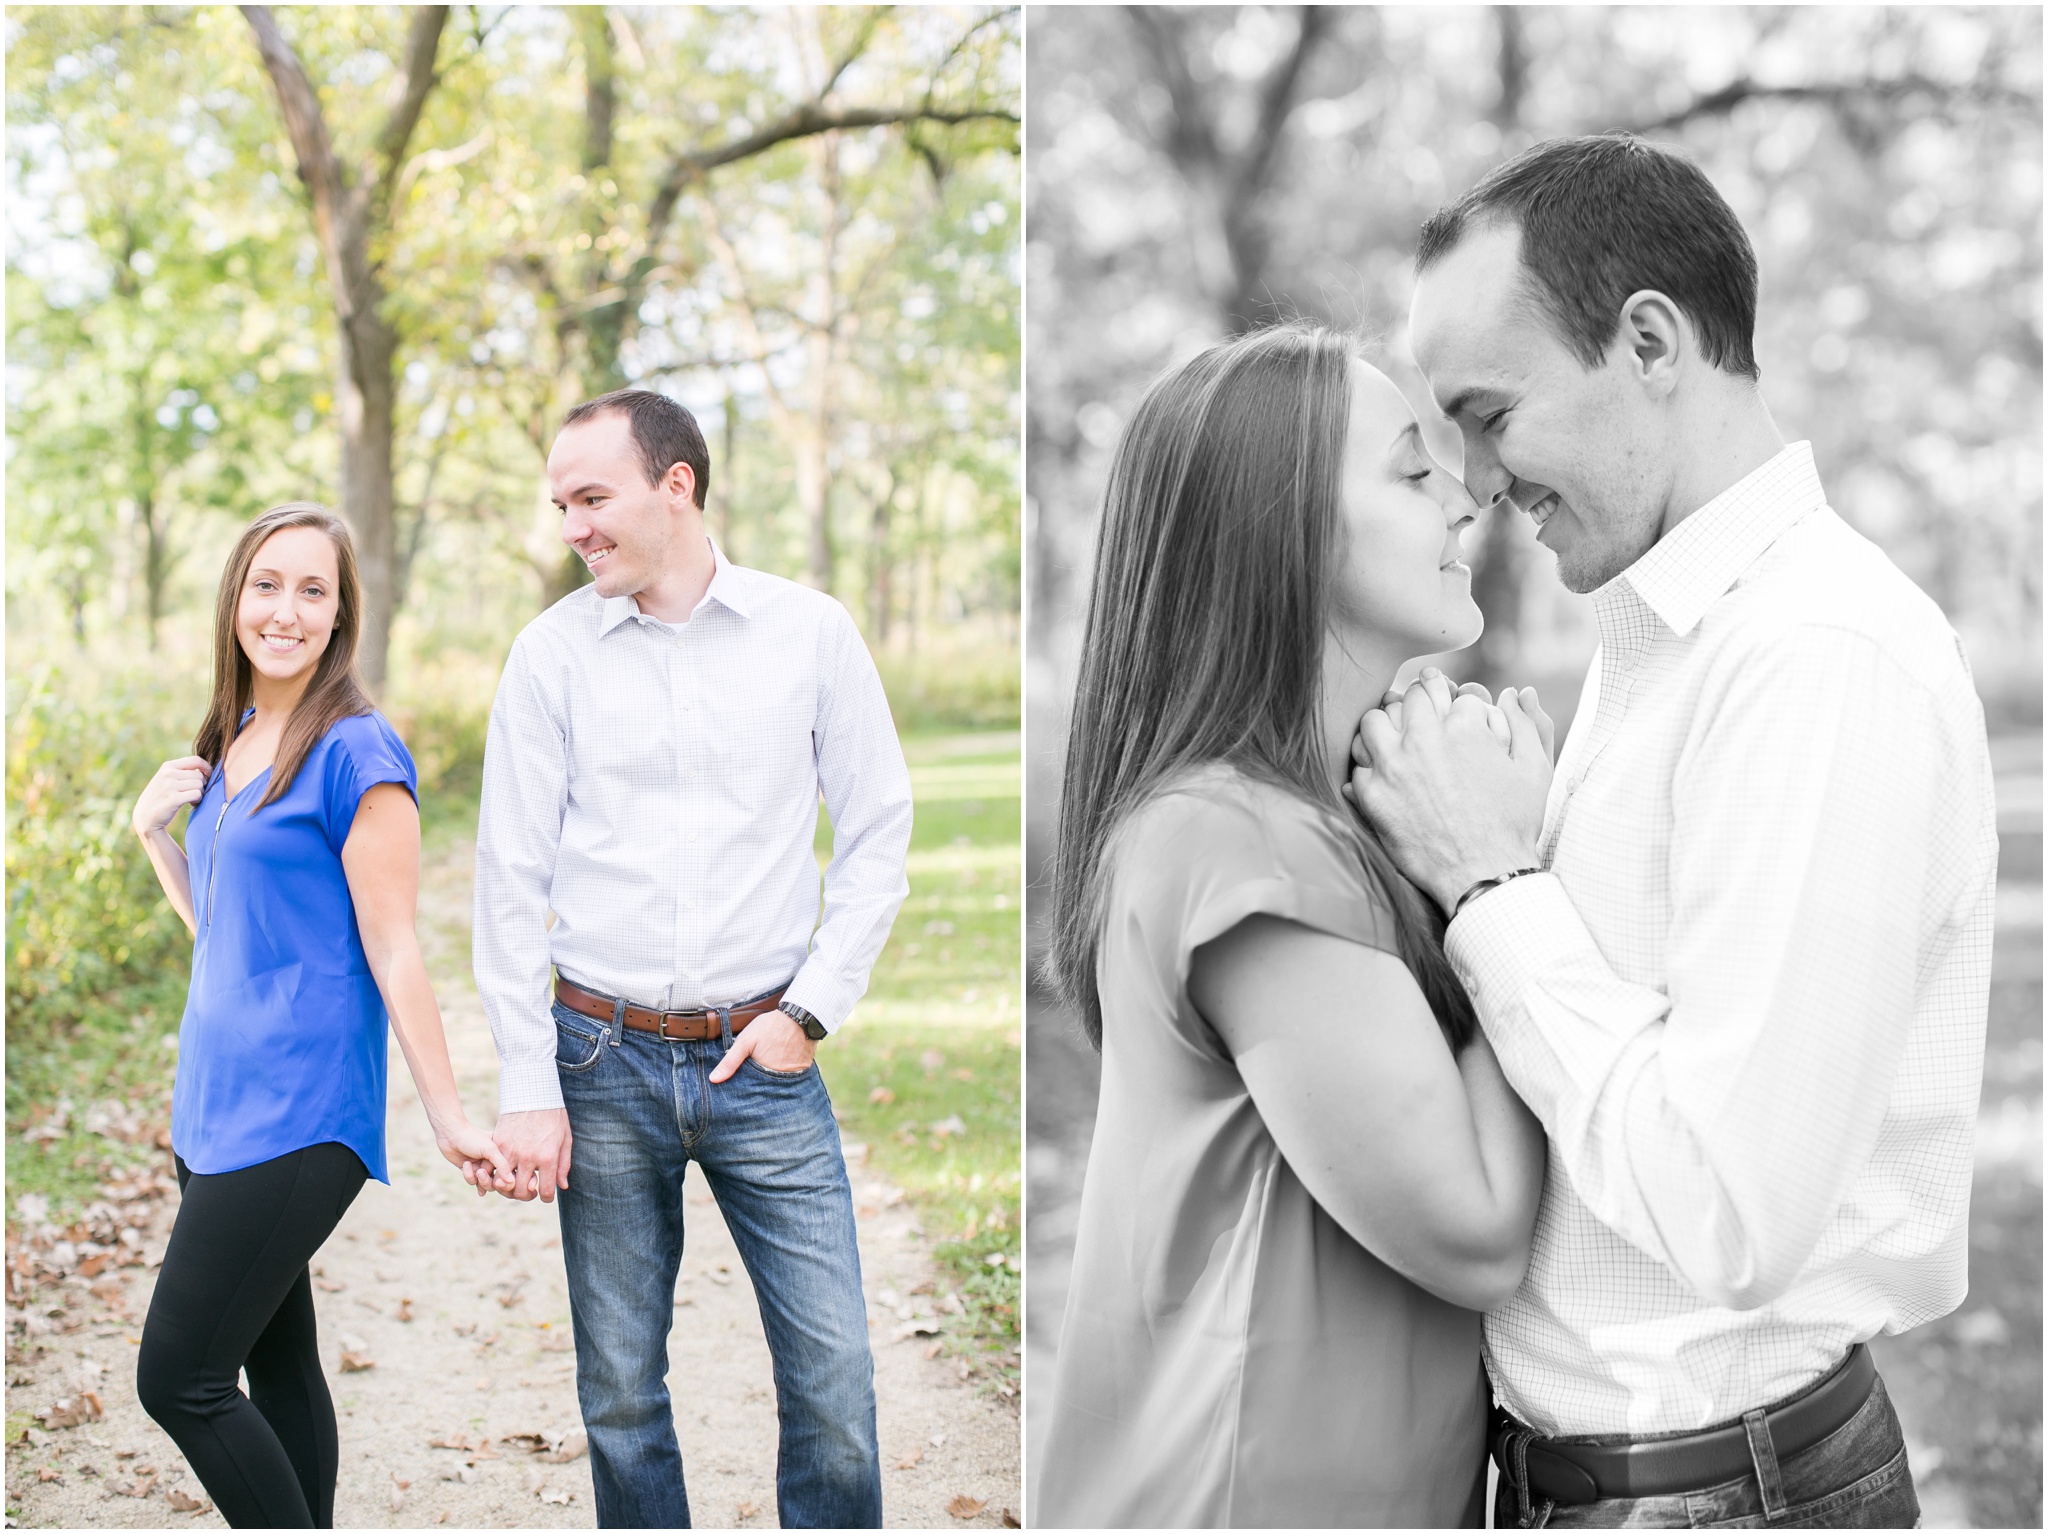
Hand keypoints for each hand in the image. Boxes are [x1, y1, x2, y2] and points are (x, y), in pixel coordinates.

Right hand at [133, 756, 210, 837]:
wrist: (145, 817)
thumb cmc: (160, 797)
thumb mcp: (166, 779)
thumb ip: (182, 771)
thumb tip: (203, 768)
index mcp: (168, 766)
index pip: (196, 760)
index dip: (207, 768)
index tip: (209, 776)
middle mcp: (168, 774)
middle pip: (199, 775)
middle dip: (202, 785)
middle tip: (195, 794)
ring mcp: (169, 786)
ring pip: (199, 785)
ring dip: (200, 794)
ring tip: (192, 799)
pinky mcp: (173, 799)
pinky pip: (197, 794)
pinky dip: (198, 800)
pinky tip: (192, 804)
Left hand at [435, 1117, 514, 1197]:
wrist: (451, 1135)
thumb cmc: (473, 1138)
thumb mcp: (491, 1150)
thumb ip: (503, 1165)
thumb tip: (511, 1182)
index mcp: (504, 1155)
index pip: (511, 1174)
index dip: (506, 1182)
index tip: (499, 1182)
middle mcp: (495, 1162)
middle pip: (498, 1183)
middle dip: (489, 1181)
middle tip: (481, 1172)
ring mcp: (483, 1168)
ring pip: (486, 1185)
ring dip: (480, 1181)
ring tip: (476, 1171)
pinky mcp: (471, 1171)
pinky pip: (473, 1182)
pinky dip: (469, 1176)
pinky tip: (466, 1165)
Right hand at [492, 1108, 571, 1201]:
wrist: (534, 1094)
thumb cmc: (554, 1117)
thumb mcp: (565, 1140)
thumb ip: (564, 1165)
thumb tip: (562, 1186)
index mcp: (547, 1158)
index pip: (544, 1191)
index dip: (546, 1197)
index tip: (545, 1195)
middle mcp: (527, 1158)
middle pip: (520, 1191)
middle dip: (525, 1195)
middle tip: (529, 1189)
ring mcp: (510, 1151)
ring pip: (503, 1182)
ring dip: (508, 1185)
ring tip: (516, 1180)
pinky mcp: (499, 1143)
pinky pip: (494, 1166)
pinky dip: (498, 1170)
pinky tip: (506, 1167)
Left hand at [709, 1009, 816, 1083]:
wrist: (799, 1015)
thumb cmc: (770, 1027)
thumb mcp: (745, 1042)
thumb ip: (730, 1061)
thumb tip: (714, 1080)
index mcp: (764, 1076)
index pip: (752, 1089)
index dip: (747, 1086)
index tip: (743, 1083)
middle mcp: (781, 1080)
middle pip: (767, 1086)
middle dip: (762, 1082)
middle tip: (760, 1070)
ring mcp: (795, 1075)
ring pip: (781, 1081)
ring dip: (776, 1076)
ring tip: (773, 1063)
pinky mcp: (805, 1067)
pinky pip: (795, 1074)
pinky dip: (789, 1070)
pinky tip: (785, 1059)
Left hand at [1348, 671, 1554, 916]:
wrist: (1483, 874)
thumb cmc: (1513, 825)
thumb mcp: (1535, 771)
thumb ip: (1527, 724)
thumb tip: (1515, 692)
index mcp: (1464, 727)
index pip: (1451, 695)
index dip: (1454, 704)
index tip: (1451, 717)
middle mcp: (1424, 739)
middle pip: (1409, 699)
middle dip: (1418, 706)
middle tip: (1421, 722)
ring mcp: (1393, 767)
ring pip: (1373, 722)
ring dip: (1385, 728)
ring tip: (1395, 742)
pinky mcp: (1373, 796)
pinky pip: (1357, 765)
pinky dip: (1368, 768)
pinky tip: (1382, 777)